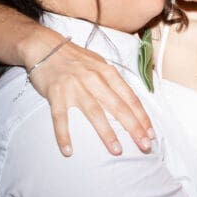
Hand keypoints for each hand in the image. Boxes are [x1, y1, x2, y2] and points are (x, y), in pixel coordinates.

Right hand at [28, 40, 153, 156]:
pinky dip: (63, 135)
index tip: (151, 133)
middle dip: (133, 128)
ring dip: (107, 133)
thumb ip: (113, 81)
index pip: (130, 98)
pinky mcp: (56, 93)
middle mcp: (94, 79)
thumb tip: (130, 101)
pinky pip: (60, 117)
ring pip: (95, 112)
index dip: (142, 117)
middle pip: (118, 107)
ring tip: (117, 150)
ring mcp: (75, 86)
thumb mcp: (99, 64)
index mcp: (107, 72)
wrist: (45, 46)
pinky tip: (68, 151)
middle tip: (144, 146)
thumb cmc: (75, 58)